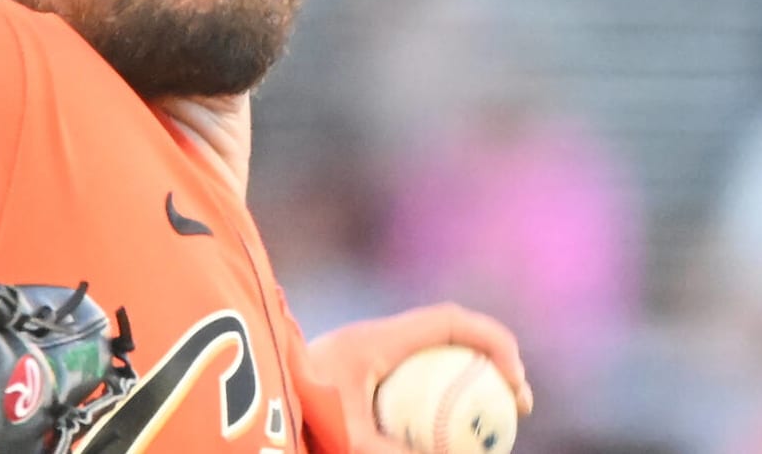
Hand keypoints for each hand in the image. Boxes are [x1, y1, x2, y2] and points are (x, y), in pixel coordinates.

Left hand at [306, 303, 533, 453]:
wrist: (244, 404)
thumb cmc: (296, 415)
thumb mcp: (348, 440)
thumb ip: (394, 451)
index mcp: (377, 339)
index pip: (451, 320)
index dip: (493, 340)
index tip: (515, 383)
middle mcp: (375, 341)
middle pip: (451, 335)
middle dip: (492, 360)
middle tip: (517, 406)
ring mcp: (368, 358)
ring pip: (435, 358)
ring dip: (469, 380)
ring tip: (492, 424)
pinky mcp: (360, 379)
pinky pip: (414, 382)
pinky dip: (440, 401)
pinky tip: (448, 438)